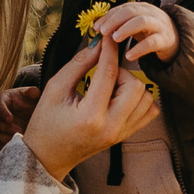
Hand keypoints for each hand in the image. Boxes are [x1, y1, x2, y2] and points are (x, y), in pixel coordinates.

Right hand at [0, 84, 39, 141]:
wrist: (30, 114)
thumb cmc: (30, 102)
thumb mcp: (32, 96)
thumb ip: (32, 92)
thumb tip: (34, 92)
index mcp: (2, 99)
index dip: (2, 112)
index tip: (10, 119)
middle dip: (4, 127)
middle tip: (17, 131)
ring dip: (4, 137)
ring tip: (17, 139)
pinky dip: (4, 145)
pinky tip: (15, 146)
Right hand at [24, 38, 160, 179]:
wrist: (47, 157)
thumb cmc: (45, 122)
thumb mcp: (55, 88)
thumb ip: (79, 64)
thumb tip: (99, 44)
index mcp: (90, 116)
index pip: (109, 73)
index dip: (109, 50)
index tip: (107, 36)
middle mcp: (111, 127)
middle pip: (136, 86)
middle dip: (121, 71)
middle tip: (102, 72)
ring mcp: (121, 134)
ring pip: (146, 98)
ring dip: (131, 85)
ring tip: (109, 87)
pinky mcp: (125, 136)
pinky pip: (149, 112)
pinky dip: (139, 99)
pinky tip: (119, 97)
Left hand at [93, 0, 178, 63]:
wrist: (176, 42)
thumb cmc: (150, 33)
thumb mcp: (134, 26)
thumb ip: (119, 25)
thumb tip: (97, 28)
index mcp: (141, 8)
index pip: (122, 8)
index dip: (108, 16)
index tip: (96, 27)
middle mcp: (150, 13)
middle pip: (131, 11)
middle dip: (115, 20)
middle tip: (103, 32)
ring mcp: (159, 25)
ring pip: (142, 21)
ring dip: (126, 28)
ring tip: (115, 39)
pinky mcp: (165, 40)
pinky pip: (152, 42)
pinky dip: (139, 48)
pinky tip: (129, 56)